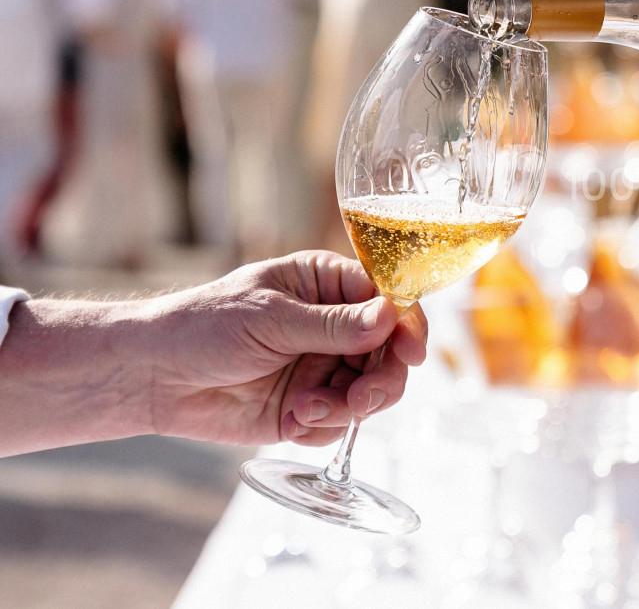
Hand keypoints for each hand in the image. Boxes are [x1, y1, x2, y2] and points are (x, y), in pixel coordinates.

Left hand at [144, 251, 427, 446]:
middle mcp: (333, 327)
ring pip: (370, 392)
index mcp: (327, 286)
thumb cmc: (203, 326)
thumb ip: (333, 325)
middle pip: (388, 354)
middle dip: (382, 380)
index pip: (387, 301)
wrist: (152, 377)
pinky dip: (323, 426)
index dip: (406, 327)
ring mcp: (322, 369)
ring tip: (313, 410)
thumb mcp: (271, 318)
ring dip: (351, 406)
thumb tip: (390, 316)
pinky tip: (292, 417)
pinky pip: (339, 423)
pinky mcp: (306, 409)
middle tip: (362, 400)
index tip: (412, 353)